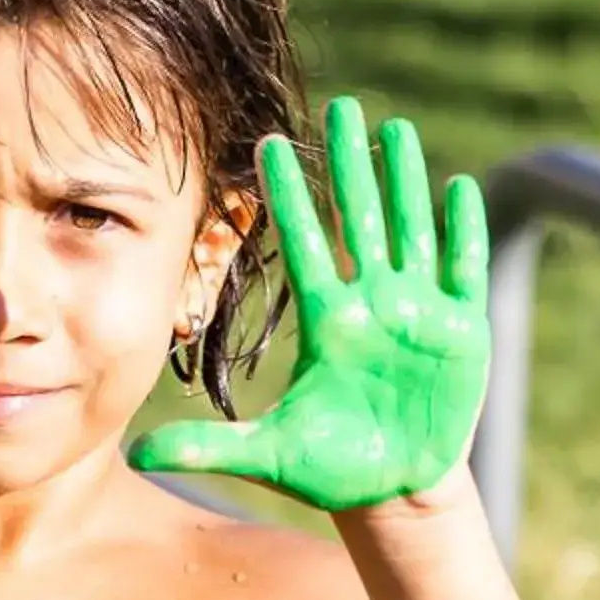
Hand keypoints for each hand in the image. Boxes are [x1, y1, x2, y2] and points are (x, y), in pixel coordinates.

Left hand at [129, 97, 488, 510]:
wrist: (394, 493)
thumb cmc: (331, 470)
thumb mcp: (267, 457)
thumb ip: (206, 447)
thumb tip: (136, 453)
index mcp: (328, 321)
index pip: (304, 243)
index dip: (288, 196)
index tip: (269, 144)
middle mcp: (372, 302)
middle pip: (360, 219)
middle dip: (352, 164)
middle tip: (343, 107)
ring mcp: (419, 312)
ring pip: (410, 230)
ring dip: (406, 181)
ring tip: (396, 130)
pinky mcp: (463, 331)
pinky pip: (464, 270)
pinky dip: (464, 232)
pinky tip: (458, 189)